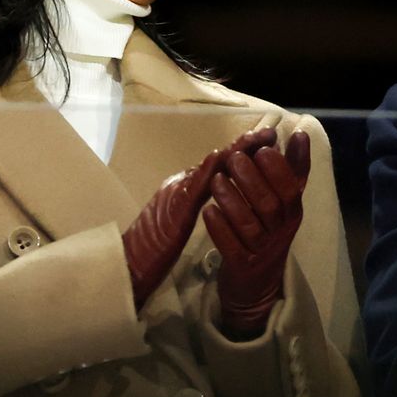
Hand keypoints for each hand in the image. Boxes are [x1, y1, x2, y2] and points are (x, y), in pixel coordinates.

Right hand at [122, 127, 275, 310]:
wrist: (127, 264)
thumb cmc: (153, 246)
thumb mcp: (178, 219)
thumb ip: (193, 199)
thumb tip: (215, 184)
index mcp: (185, 188)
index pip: (219, 166)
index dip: (244, 152)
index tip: (268, 139)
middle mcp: (180, 185)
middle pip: (217, 162)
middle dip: (244, 146)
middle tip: (269, 132)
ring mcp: (174, 195)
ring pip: (207, 170)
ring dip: (231, 152)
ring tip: (252, 138)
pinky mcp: (170, 213)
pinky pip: (189, 192)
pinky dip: (204, 174)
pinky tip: (217, 161)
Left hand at [202, 129, 309, 338]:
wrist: (256, 285)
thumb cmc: (269, 232)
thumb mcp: (285, 203)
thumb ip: (293, 169)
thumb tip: (300, 135)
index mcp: (292, 213)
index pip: (292, 189)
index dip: (278, 168)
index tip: (261, 148)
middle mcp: (281, 232)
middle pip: (270, 205)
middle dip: (252, 179)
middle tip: (233, 159)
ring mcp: (262, 251)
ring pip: (249, 225)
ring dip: (232, 200)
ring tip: (216, 181)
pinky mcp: (242, 266)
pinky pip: (231, 246)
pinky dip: (219, 228)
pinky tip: (207, 211)